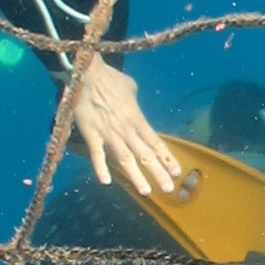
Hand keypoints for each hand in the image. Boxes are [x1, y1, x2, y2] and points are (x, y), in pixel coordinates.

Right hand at [70, 55, 182, 196]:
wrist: (87, 73)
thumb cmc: (110, 78)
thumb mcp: (130, 87)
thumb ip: (134, 101)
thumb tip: (134, 103)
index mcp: (137, 119)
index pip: (155, 143)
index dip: (167, 158)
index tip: (177, 172)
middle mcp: (126, 130)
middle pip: (145, 155)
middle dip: (158, 173)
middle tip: (169, 189)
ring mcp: (109, 133)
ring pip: (125, 159)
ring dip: (136, 176)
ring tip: (146, 191)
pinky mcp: (91, 134)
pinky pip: (97, 154)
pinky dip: (101, 168)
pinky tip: (106, 182)